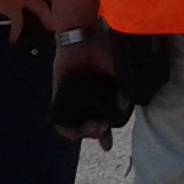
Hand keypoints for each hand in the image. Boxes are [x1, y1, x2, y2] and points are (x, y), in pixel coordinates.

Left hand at [53, 30, 117, 149]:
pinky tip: (73, 131)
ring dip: (83, 133)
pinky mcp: (59, 95)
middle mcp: (87, 100)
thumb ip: (122, 90)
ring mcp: (73, 100)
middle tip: (101, 129)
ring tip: (91, 128)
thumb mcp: (119, 71)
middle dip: (96, 134)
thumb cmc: (104, 50)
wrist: (84, 37)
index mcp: (102, 96)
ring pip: (75, 126)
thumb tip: (123, 106)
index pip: (104, 121)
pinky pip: (59, 117)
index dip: (106, 135)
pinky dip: (65, 127)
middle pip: (90, 127)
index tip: (107, 146)